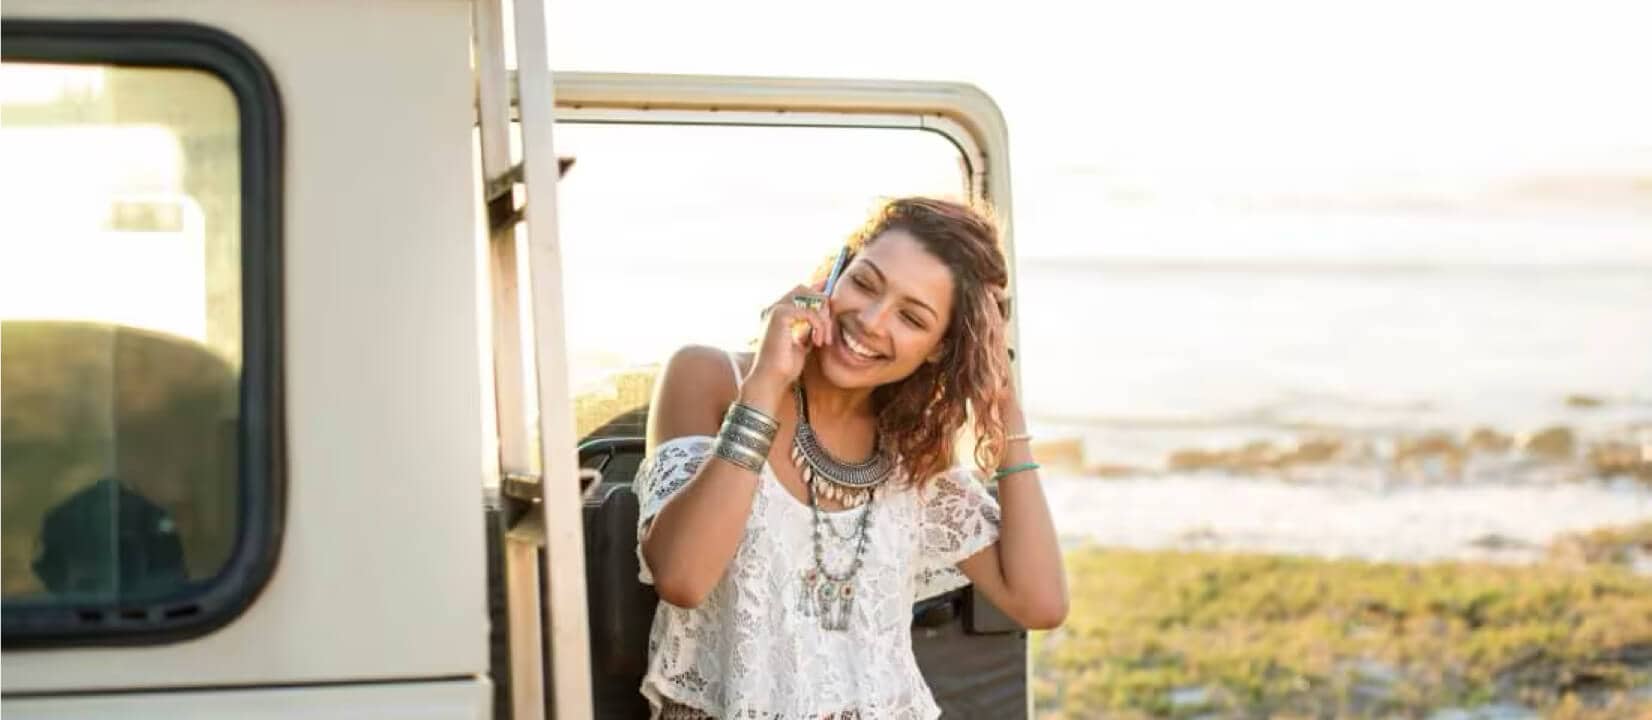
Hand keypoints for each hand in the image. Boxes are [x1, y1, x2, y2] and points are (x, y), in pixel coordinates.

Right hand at [745, 283, 833, 406]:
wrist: (771, 379)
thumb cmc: (785, 367)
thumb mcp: (802, 343)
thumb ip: (808, 328)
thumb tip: (822, 318)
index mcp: (777, 314)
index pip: (799, 292)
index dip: (817, 291)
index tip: (831, 304)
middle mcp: (773, 308)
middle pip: (804, 289)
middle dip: (821, 305)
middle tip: (828, 329)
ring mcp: (775, 309)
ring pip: (809, 298)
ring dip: (823, 318)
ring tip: (824, 339)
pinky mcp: (780, 314)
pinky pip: (810, 312)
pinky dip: (819, 325)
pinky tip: (818, 342)